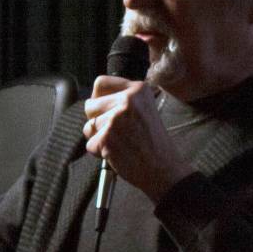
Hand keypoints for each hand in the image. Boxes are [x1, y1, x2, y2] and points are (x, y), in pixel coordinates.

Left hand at [83, 77, 194, 202]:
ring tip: (120, 143)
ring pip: (88, 126)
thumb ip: (123, 99)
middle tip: (116, 131)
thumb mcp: (145, 109)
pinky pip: (89, 144)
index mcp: (138, 89)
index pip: (100, 83)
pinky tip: (117, 153)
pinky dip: (99, 152)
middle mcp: (127, 100)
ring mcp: (116, 119)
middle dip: (97, 120)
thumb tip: (94, 98)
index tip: (107, 110)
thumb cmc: (154, 143)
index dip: (98, 99)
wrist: (163, 168)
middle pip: (89, 105)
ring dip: (99, 138)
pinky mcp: (107, 138)